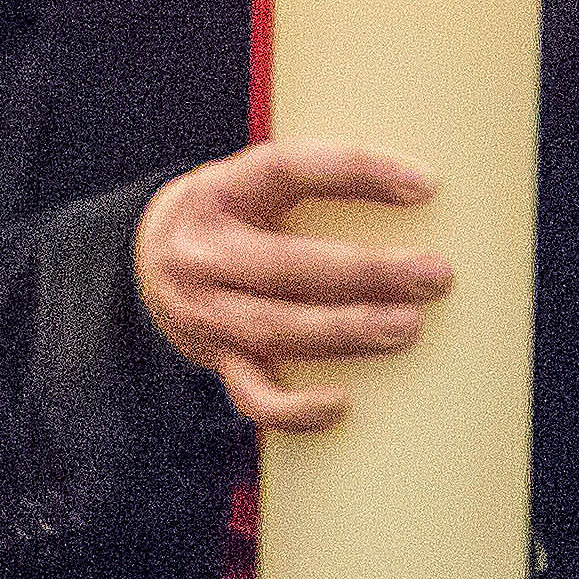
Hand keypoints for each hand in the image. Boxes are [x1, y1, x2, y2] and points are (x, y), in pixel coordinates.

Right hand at [132, 138, 446, 433]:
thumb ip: (312, 185)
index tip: (424, 185)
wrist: (143, 260)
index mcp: (219, 192)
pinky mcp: (214, 361)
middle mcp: (202, 253)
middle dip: (368, 272)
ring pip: (276, 329)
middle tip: (434, 275)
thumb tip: (422, 196)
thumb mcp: (250, 182)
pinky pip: (253, 396)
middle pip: (287, 265)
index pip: (287, 169)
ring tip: (407, 326)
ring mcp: (203, 313)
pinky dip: (296, 409)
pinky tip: (341, 404)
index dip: (355, 173)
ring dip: (346, 331)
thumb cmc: (230, 217)